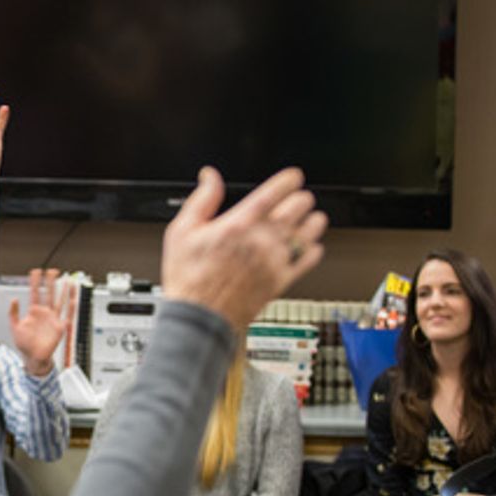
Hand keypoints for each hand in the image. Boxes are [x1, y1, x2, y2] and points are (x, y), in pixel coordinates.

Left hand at [9, 268, 74, 375]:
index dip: (35, 282)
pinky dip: (71, 308)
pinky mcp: (59, 328)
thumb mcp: (15, 327)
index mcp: (33, 312)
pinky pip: (67, 316)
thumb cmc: (24, 344)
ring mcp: (53, 319)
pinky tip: (73, 299)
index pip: (35, 293)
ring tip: (67, 281)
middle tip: (52, 271)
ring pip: (59, 302)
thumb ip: (13, 313)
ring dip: (63, 292)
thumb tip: (14, 299)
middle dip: (50, 282)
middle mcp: (44, 313)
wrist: (33, 358)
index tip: (36, 272)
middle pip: (49, 294)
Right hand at [160, 167, 325, 329]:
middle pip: (298, 207)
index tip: (292, 178)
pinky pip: (308, 260)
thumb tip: (209, 177)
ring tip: (311, 218)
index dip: (289, 179)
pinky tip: (310, 247)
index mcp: (239, 224)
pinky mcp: (281, 280)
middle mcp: (262, 240)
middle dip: (301, 198)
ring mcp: (274, 261)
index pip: (276, 191)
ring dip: (312, 221)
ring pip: (309, 232)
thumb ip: (201, 200)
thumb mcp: (182, 232)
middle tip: (301, 198)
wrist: (199, 318)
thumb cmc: (188, 278)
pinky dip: (313, 250)